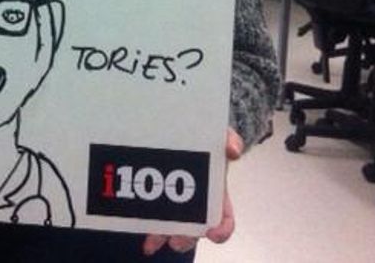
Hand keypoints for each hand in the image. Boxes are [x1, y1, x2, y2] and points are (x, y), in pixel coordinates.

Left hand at [142, 128, 243, 255]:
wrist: (183, 133)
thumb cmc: (206, 141)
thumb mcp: (220, 136)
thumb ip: (229, 139)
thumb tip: (233, 149)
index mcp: (217, 196)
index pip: (224, 220)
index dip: (221, 230)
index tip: (213, 233)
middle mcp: (198, 206)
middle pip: (195, 231)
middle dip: (185, 239)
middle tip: (176, 241)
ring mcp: (177, 205)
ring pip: (173, 229)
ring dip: (163, 237)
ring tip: (153, 241)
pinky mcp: (157, 200)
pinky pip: (153, 218)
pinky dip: (147, 227)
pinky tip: (142, 235)